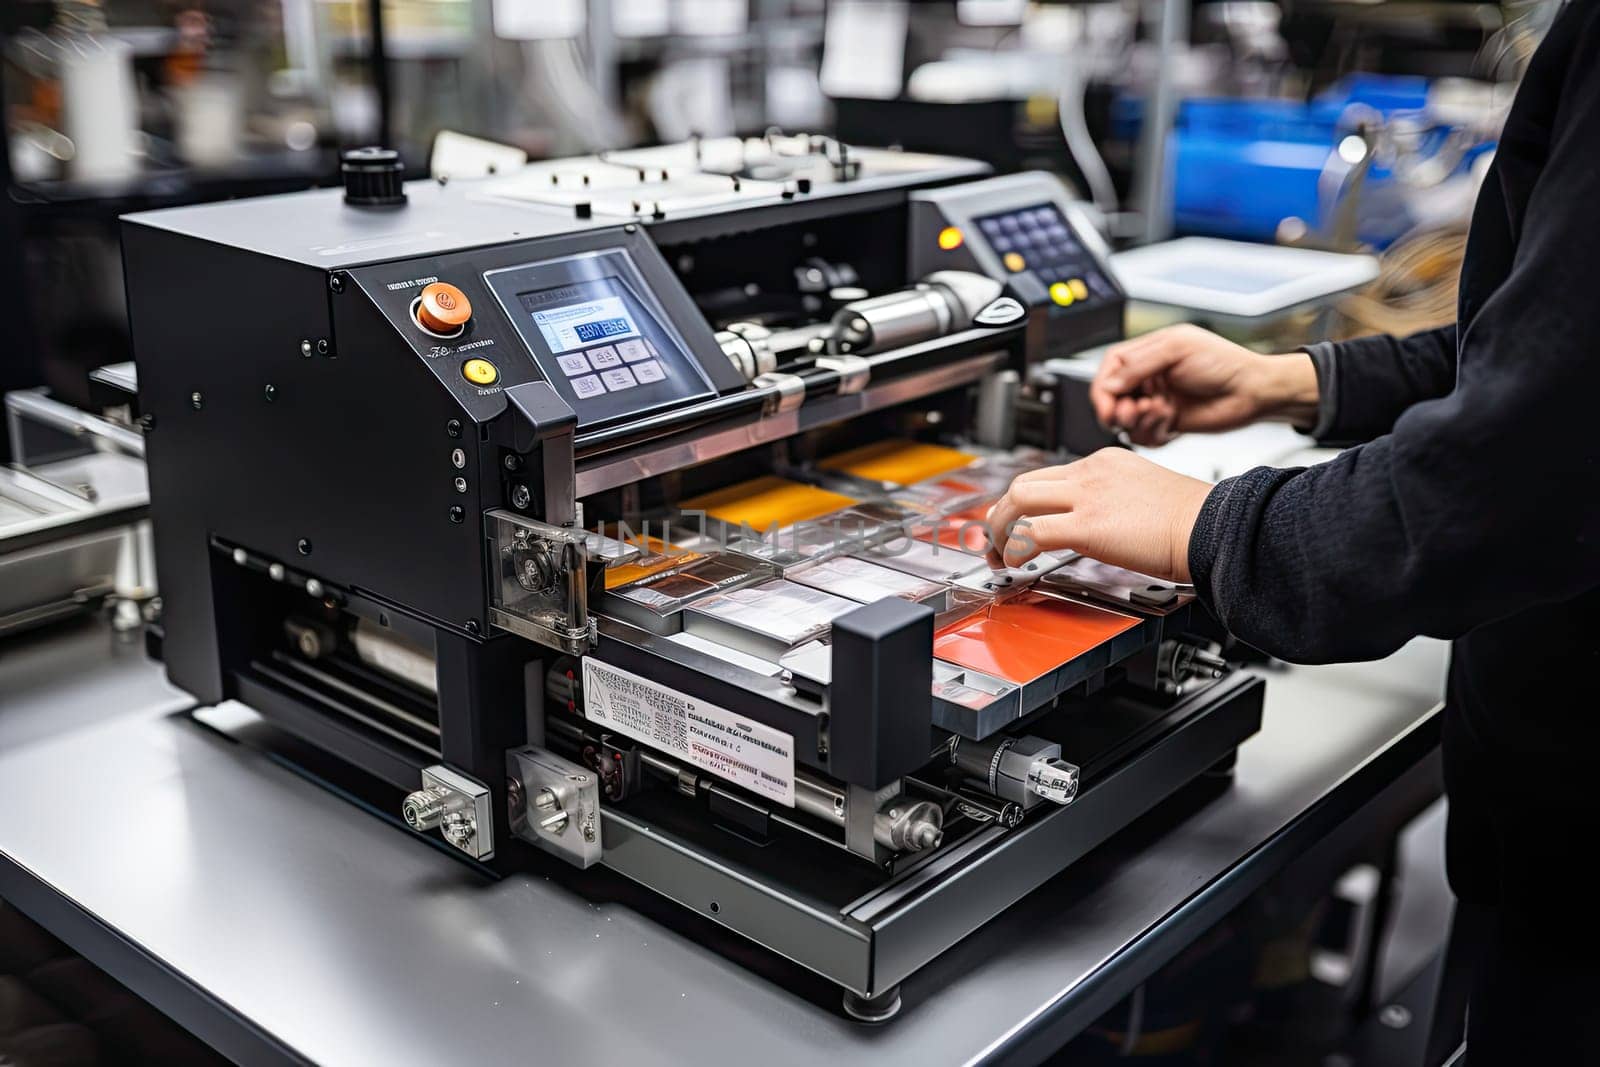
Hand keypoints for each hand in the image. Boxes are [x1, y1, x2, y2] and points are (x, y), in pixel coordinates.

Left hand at [985, 448, 1213, 579]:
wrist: (1212, 526)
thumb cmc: (1192, 520)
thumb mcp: (1145, 495)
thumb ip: (1113, 502)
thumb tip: (1096, 527)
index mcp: (1104, 462)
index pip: (1047, 476)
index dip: (1024, 503)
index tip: (1017, 522)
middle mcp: (1091, 471)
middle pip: (1023, 484)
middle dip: (1001, 514)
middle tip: (997, 540)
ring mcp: (1087, 495)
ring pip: (1018, 501)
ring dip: (1001, 530)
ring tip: (1001, 555)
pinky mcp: (1087, 525)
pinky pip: (1033, 533)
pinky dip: (1016, 549)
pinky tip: (1017, 564)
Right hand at [1091, 324, 1318, 445]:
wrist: (1252, 392)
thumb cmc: (1224, 362)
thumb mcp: (1177, 349)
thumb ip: (1139, 364)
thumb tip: (1108, 384)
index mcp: (1147, 354)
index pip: (1110, 370)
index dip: (1103, 389)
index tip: (1108, 405)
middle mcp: (1149, 378)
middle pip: (1112, 398)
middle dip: (1118, 409)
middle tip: (1133, 412)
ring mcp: (1156, 402)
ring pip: (1126, 421)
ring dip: (1139, 421)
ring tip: (1160, 412)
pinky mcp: (1166, 425)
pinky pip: (1144, 437)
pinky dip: (1153, 432)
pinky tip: (1170, 422)